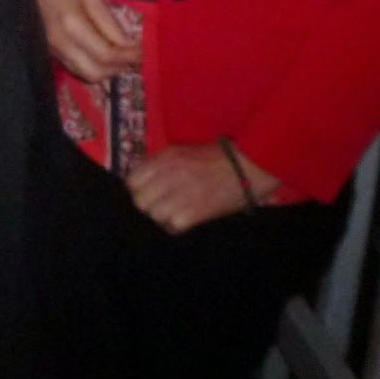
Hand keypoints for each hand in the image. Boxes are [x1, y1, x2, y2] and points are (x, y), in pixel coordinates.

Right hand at [16, 0, 141, 81]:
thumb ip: (108, 21)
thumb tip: (126, 44)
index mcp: (72, 25)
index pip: (107, 54)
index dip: (128, 56)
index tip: (142, 51)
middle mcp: (61, 43)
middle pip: (96, 73)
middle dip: (118, 69)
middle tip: (132, 57)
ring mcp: (52, 49)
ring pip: (84, 74)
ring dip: (106, 71)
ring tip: (119, 58)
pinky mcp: (48, 50)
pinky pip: (74, 67)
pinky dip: (92, 66)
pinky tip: (100, 55)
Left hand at [128, 142, 276, 233]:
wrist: (247, 167)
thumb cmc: (215, 159)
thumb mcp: (181, 152)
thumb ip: (158, 164)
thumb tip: (140, 181)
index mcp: (164, 159)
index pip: (132, 182)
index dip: (138, 190)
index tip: (147, 193)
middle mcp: (169, 175)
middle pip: (140, 202)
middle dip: (148, 206)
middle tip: (160, 206)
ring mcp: (182, 194)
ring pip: (155, 215)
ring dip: (162, 217)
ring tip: (173, 214)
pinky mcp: (196, 211)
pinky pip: (173, 226)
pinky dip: (176, 226)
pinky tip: (184, 220)